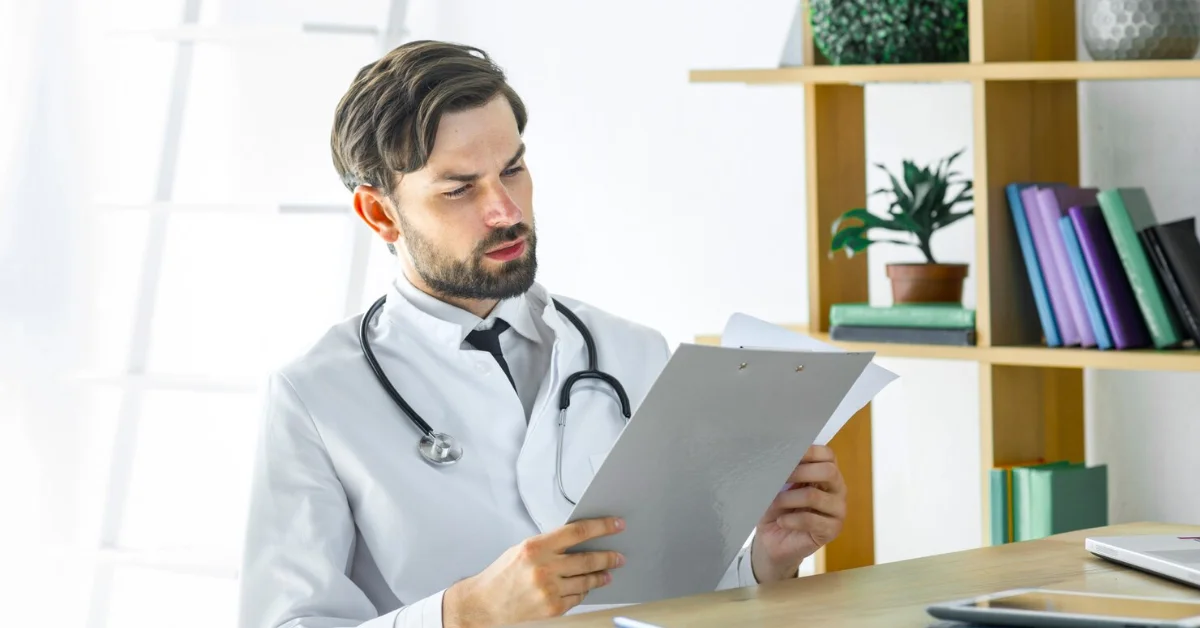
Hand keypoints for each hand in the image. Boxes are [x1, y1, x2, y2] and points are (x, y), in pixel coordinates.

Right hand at [442, 516, 625, 627]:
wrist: (484, 604)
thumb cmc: (502, 576)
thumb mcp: (523, 550)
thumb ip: (549, 544)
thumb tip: (578, 539)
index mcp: (536, 547)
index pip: (578, 532)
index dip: (602, 527)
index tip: (616, 525)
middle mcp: (544, 568)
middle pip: (587, 558)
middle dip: (608, 557)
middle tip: (618, 556)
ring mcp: (549, 590)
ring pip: (586, 581)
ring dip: (600, 576)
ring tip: (607, 573)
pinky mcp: (552, 608)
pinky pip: (577, 598)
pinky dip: (584, 592)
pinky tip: (586, 587)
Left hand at [751, 445, 846, 581]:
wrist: (773, 540)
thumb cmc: (776, 507)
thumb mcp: (778, 484)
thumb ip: (783, 469)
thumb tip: (777, 456)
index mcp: (826, 473)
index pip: (828, 454)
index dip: (808, 451)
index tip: (785, 453)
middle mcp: (837, 489)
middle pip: (829, 471)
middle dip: (798, 472)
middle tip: (777, 478)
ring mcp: (838, 510)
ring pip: (814, 496)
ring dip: (788, 499)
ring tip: (774, 504)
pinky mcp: (832, 530)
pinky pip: (810, 520)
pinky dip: (790, 519)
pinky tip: (781, 521)